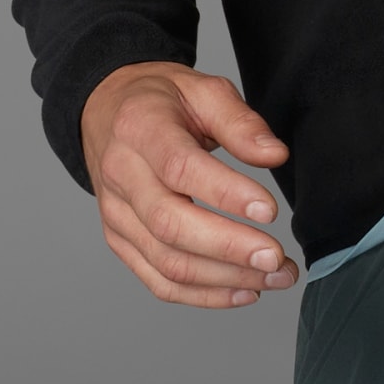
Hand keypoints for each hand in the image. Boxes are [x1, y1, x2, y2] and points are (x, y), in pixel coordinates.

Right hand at [80, 62, 299, 306]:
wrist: (107, 110)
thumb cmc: (161, 99)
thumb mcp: (202, 88)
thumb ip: (240, 121)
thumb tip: (276, 155)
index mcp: (140, 128)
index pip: (180, 168)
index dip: (226, 193)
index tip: (270, 210)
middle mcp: (120, 175)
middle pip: (170, 224)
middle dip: (228, 247)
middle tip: (277, 257)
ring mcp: (116, 214)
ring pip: (166, 261)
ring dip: (225, 278)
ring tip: (275, 276)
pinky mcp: (120, 241)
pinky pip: (159, 280)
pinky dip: (203, 295)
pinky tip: (244, 290)